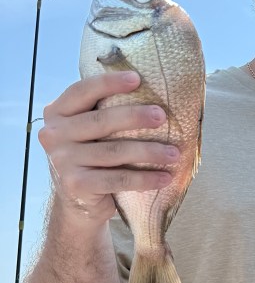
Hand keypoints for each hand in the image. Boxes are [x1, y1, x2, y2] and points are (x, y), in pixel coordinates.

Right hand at [38, 73, 177, 221]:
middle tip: (162, 117)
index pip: (82, 91)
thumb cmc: (91, 159)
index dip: (109, 83)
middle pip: (101, 121)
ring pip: (114, 151)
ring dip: (149, 152)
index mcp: (57, 113)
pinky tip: (165, 178)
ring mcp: (62, 160)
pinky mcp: (76, 185)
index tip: (137, 78)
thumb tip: (152, 94)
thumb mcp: (88, 132)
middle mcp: (53, 135)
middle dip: (135, 116)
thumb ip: (102, 112)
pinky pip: (118, 179)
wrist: (78, 203)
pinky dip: (145, 179)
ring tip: (174, 153)